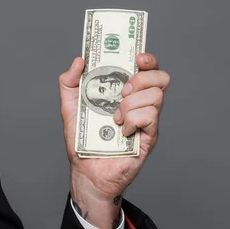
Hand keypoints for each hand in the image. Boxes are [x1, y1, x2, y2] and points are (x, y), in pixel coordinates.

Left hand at [59, 53, 169, 228]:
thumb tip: (78, 60)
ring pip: (155, 96)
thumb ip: (69, 82)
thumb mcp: (69, 107)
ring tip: (115, 118)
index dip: (148, 58)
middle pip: (160, 77)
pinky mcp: (149, 136)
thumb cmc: (81, 140)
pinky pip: (150, 117)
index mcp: (125, 92)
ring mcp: (147, 120)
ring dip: (131, 104)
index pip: (147, 68)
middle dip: (141, 79)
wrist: (86, 170)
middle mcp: (141, 103)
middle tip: (123, 92)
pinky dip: (132, 120)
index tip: (137, 57)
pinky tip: (121, 131)